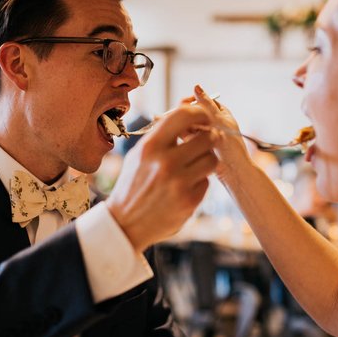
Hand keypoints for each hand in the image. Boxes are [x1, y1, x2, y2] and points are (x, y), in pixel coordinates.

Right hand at [106, 104, 217, 251]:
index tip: (204, 117)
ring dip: (207, 160)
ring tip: (194, 165)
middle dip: (209, 138)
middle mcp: (166, 163)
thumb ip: (162, 136)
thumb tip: (189, 116)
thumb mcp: (139, 154)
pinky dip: (199, 182)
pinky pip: (206, 182)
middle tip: (205, 142)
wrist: (125, 223)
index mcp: (151, 147)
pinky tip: (185, 187)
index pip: (184, 116)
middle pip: (207, 138)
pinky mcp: (190, 201)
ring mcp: (179, 183)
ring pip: (212, 160)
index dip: (199, 113)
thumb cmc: (133, 184)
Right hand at [191, 85, 251, 180]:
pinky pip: (186, 138)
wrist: (234, 172)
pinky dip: (186, 138)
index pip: (201, 101)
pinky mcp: (197, 146)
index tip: (185, 105)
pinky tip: (188, 143)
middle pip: (192, 113)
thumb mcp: (218, 122)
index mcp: (220, 112)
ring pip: (187, 125)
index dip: (192, 102)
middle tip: (186, 122)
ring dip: (186, 128)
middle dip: (187, 116)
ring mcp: (204, 134)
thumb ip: (206, 105)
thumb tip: (196, 87)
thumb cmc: (232, 147)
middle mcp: (211, 121)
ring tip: (191, 135)